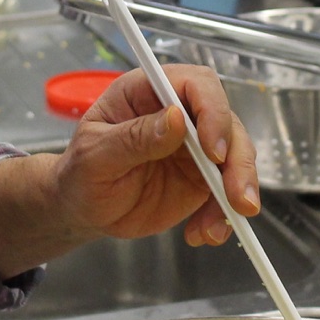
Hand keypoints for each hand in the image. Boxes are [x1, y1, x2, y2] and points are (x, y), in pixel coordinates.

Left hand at [0, 65, 258, 276]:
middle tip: (237, 198)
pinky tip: (202, 234)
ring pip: (236, 157)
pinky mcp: (202, 178)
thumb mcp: (96, 155)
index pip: (197, 85)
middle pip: (226, 122)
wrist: (83, 209)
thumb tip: (176, 118)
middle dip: (238, 161)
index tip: (213, 150)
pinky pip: (226, 192)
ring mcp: (195, 146)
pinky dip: (221, 215)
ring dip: (237, 192)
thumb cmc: (81, 173)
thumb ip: (135, 137)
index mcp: (149, 92)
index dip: (213, 111)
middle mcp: (179, 113)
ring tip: (217, 228)